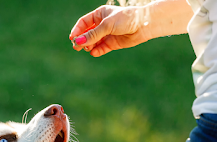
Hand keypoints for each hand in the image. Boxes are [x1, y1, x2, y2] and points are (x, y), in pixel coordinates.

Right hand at [69, 1, 193, 56]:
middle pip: (87, 34)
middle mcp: (102, 25)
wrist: (143, 26)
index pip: (84, 23)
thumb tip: (78, 42)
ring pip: (93, 42)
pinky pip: (101, 49)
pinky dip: (97, 51)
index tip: (73, 38)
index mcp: (100, 14)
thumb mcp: (107, 25)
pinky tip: (94, 53)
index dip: (77, 30)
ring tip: (87, 49)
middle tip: (77, 47)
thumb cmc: (126, 19)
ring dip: (89, 46)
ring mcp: (107, 35)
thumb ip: (92, 35)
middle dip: (82, 40)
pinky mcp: (112, 44)